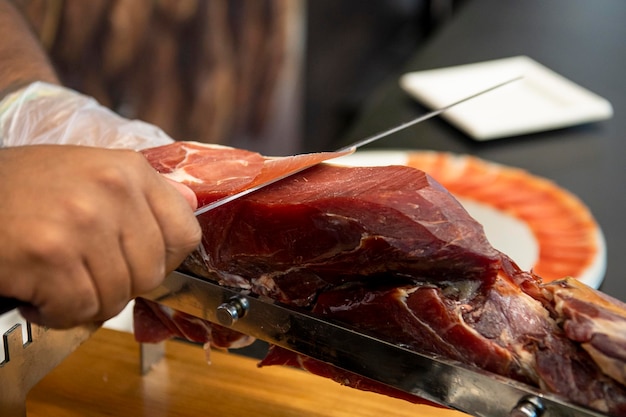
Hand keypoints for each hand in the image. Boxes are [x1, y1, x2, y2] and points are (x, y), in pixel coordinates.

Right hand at [0, 145, 201, 327]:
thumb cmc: (23, 190)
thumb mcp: (89, 173)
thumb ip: (143, 192)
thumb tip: (190, 202)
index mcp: (129, 169)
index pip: (185, 232)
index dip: (164, 259)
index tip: (135, 262)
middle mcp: (113, 189)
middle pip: (151, 273)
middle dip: (119, 286)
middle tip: (84, 274)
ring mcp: (82, 220)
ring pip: (117, 297)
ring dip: (85, 302)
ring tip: (57, 281)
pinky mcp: (50, 253)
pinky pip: (80, 309)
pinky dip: (57, 313)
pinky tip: (38, 293)